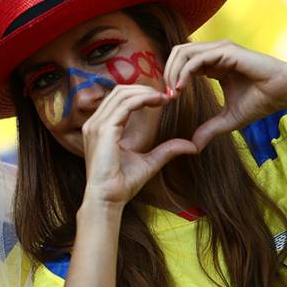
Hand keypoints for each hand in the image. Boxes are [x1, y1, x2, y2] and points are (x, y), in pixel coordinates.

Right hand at [81, 85, 196, 208]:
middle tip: (166, 96)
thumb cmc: (121, 184)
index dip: (141, 94)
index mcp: (100, 128)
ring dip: (146, 92)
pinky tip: (159, 102)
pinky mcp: (104, 130)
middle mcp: (94, 123)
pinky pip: (125, 105)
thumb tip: (191, 146)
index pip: (119, 99)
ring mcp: (97, 125)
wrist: (108, 198)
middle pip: (120, 91)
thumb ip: (167, 150)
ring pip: (122, 93)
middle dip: (144, 88)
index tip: (163, 100)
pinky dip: (143, 99)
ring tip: (165, 98)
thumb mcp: (149, 162)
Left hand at [164, 40, 286, 149]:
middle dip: (166, 72)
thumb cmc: (261, 102)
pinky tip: (181, 88)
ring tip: (173, 92)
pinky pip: (196, 59)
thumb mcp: (229, 119)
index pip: (181, 62)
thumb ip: (210, 129)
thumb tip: (193, 146)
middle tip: (167, 95)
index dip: (170, 78)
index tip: (169, 99)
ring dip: (172, 72)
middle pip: (178, 54)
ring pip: (183, 53)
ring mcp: (220, 50)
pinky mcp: (227, 51)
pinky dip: (184, 72)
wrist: (285, 93)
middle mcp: (214, 53)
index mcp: (213, 64)